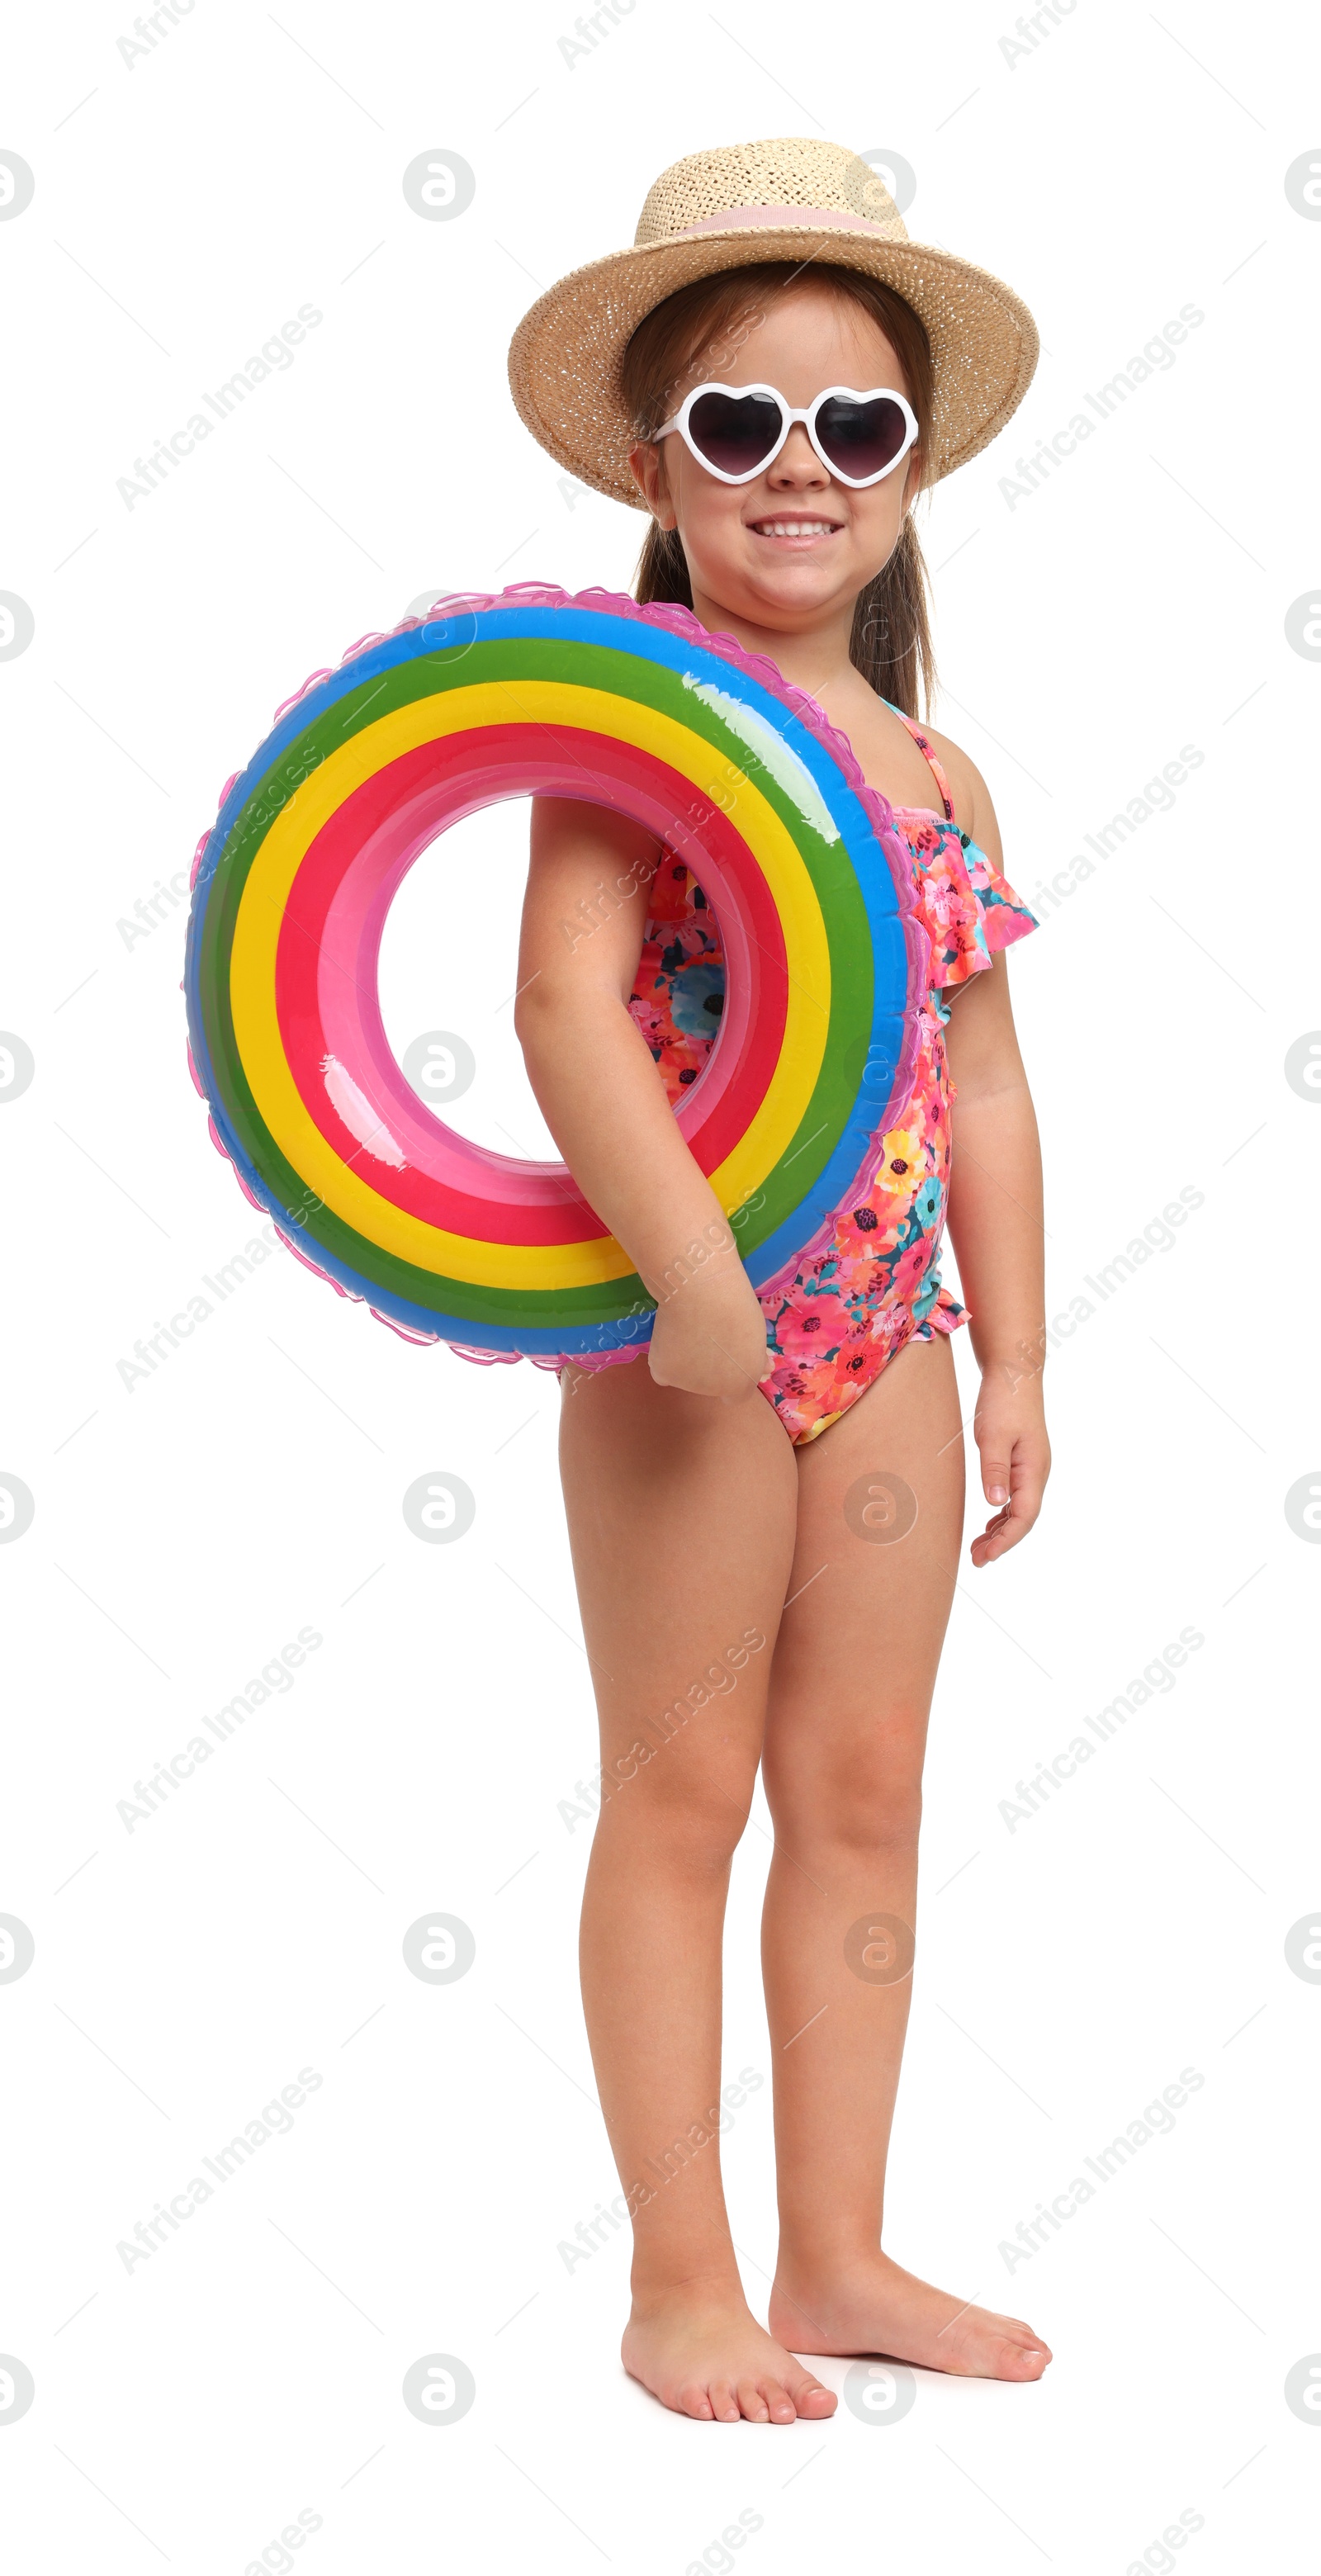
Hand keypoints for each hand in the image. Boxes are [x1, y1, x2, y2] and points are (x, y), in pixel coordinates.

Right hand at [646, 1248, 771, 1404]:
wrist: (702, 1292)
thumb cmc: (735, 1306)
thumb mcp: (756, 1333)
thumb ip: (757, 1356)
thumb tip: (767, 1369)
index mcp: (742, 1382)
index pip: (735, 1394)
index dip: (729, 1376)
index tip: (725, 1357)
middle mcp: (716, 1389)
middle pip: (709, 1384)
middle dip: (707, 1366)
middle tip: (707, 1334)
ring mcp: (689, 1384)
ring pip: (685, 1376)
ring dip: (685, 1360)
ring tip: (689, 1328)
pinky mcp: (664, 1374)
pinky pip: (663, 1372)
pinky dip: (665, 1359)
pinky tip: (670, 1337)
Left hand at [969, 1371, 1049, 1566]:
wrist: (1014, 1372)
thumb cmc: (1003, 1400)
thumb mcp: (994, 1435)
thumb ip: (995, 1469)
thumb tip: (995, 1503)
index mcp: (1034, 1469)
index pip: (1024, 1516)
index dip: (1006, 1540)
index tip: (987, 1556)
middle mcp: (1037, 1472)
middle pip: (1023, 1518)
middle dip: (1002, 1542)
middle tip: (976, 1560)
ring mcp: (1031, 1467)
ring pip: (1019, 1509)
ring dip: (1000, 1531)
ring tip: (978, 1549)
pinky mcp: (1022, 1461)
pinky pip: (1015, 1496)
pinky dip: (1001, 1514)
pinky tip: (988, 1523)